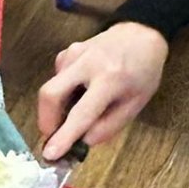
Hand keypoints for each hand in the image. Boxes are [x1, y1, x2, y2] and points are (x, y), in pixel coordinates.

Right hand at [36, 23, 168, 159]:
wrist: (141, 34)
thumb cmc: (143, 72)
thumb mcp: (135, 104)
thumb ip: (109, 126)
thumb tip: (81, 141)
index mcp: (110, 79)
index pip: (81, 113)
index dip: (64, 136)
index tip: (49, 154)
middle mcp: (88, 63)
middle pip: (50, 94)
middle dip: (45, 120)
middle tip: (53, 136)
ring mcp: (74, 53)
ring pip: (51, 87)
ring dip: (57, 107)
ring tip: (75, 111)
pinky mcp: (67, 51)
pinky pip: (58, 78)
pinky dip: (63, 91)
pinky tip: (79, 90)